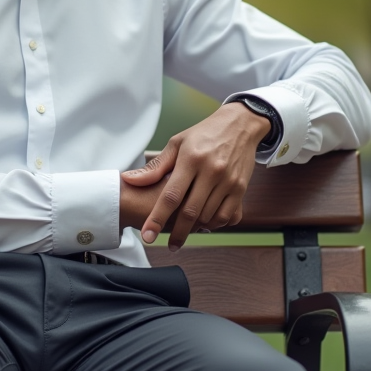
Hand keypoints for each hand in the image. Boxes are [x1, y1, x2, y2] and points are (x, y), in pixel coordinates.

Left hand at [121, 102, 268, 250]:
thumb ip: (155, 167)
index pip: (171, 195)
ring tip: (187, 227)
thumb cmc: (203, 134)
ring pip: (209, 217)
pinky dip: (215, 224)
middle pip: (190, 212)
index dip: (157, 218)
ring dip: (196, 227)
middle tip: (170, 245)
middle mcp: (211, 171)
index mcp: (191, 159)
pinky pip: (227, 216)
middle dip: (178, 233)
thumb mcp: (177, 143)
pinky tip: (206, 222)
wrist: (240, 125)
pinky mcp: (241, 187)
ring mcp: (228, 180)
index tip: (148, 235)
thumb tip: (130, 180)